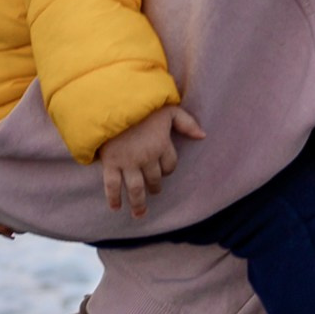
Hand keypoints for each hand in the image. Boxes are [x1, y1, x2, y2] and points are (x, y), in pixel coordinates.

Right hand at [97, 104, 206, 218]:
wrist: (113, 100)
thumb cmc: (142, 103)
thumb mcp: (168, 109)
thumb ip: (186, 122)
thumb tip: (203, 135)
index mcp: (162, 145)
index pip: (170, 165)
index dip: (167, 168)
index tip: (162, 169)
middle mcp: (147, 157)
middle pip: (154, 179)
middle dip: (155, 186)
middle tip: (153, 190)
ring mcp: (128, 162)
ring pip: (136, 188)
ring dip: (138, 203)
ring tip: (139, 213)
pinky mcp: (111, 162)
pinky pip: (113, 185)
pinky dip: (113, 198)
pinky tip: (116, 207)